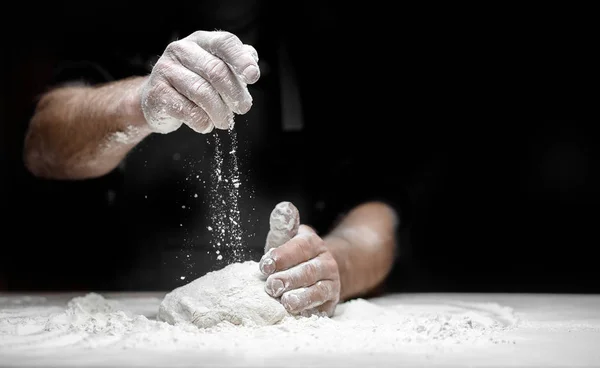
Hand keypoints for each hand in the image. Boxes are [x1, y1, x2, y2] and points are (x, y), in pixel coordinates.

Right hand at [140, 30, 259, 133]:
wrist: (157, 100)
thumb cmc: (193, 82)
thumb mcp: (214, 68)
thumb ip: (234, 65)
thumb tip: (252, 63)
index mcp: (201, 41)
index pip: (225, 43)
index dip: (241, 60)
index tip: (253, 77)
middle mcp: (181, 50)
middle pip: (216, 71)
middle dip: (235, 94)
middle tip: (243, 108)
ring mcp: (166, 70)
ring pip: (203, 93)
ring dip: (220, 112)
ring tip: (224, 122)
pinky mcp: (157, 93)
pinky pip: (188, 111)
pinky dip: (203, 122)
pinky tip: (206, 124)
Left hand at [259, 203, 340, 316]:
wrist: (320, 271)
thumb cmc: (294, 255)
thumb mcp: (288, 238)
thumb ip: (283, 225)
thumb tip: (284, 207)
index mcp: (312, 243)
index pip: (299, 248)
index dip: (282, 256)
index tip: (265, 265)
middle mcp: (325, 262)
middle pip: (308, 271)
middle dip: (289, 279)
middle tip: (271, 286)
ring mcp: (331, 283)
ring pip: (318, 291)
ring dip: (302, 297)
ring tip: (286, 303)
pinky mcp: (331, 302)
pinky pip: (322, 308)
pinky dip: (311, 312)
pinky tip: (298, 316)